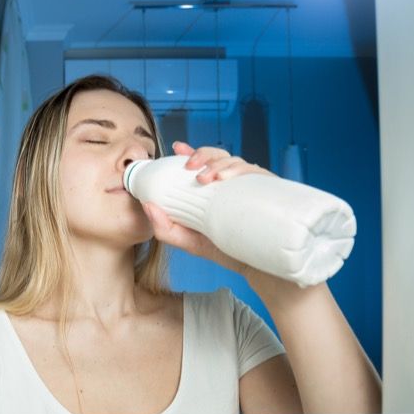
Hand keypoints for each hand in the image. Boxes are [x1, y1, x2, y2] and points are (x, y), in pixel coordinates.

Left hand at [142, 141, 273, 276]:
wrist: (252, 266)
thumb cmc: (220, 250)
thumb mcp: (187, 240)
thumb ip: (164, 228)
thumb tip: (147, 206)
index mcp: (214, 188)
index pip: (203, 162)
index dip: (191, 151)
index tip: (177, 147)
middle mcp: (231, 183)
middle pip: (218, 156)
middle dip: (202, 155)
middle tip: (189, 166)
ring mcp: (249, 185)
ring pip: (234, 161)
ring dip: (217, 164)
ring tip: (205, 177)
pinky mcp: (266, 190)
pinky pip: (255, 171)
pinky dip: (239, 170)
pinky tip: (226, 178)